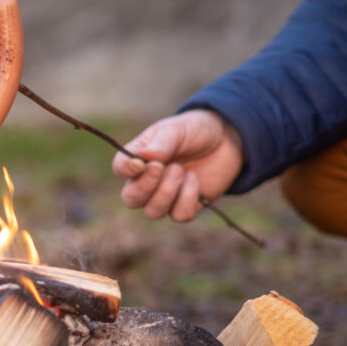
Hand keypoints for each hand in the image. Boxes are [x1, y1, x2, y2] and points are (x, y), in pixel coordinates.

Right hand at [111, 110, 243, 222]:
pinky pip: (179, 215)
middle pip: (131, 199)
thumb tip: (143, 159)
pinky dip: (188, 197)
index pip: (120, 169)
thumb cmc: (194, 131)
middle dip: (145, 187)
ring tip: (181, 170)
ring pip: (153, 211)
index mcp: (139, 158)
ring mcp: (166, 197)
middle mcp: (147, 182)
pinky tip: (195, 180)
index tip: (139, 164)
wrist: (226, 140)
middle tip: (161, 167)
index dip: (125, 170)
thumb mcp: (177, 130)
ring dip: (167, 192)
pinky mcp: (185, 207)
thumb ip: (160, 144)